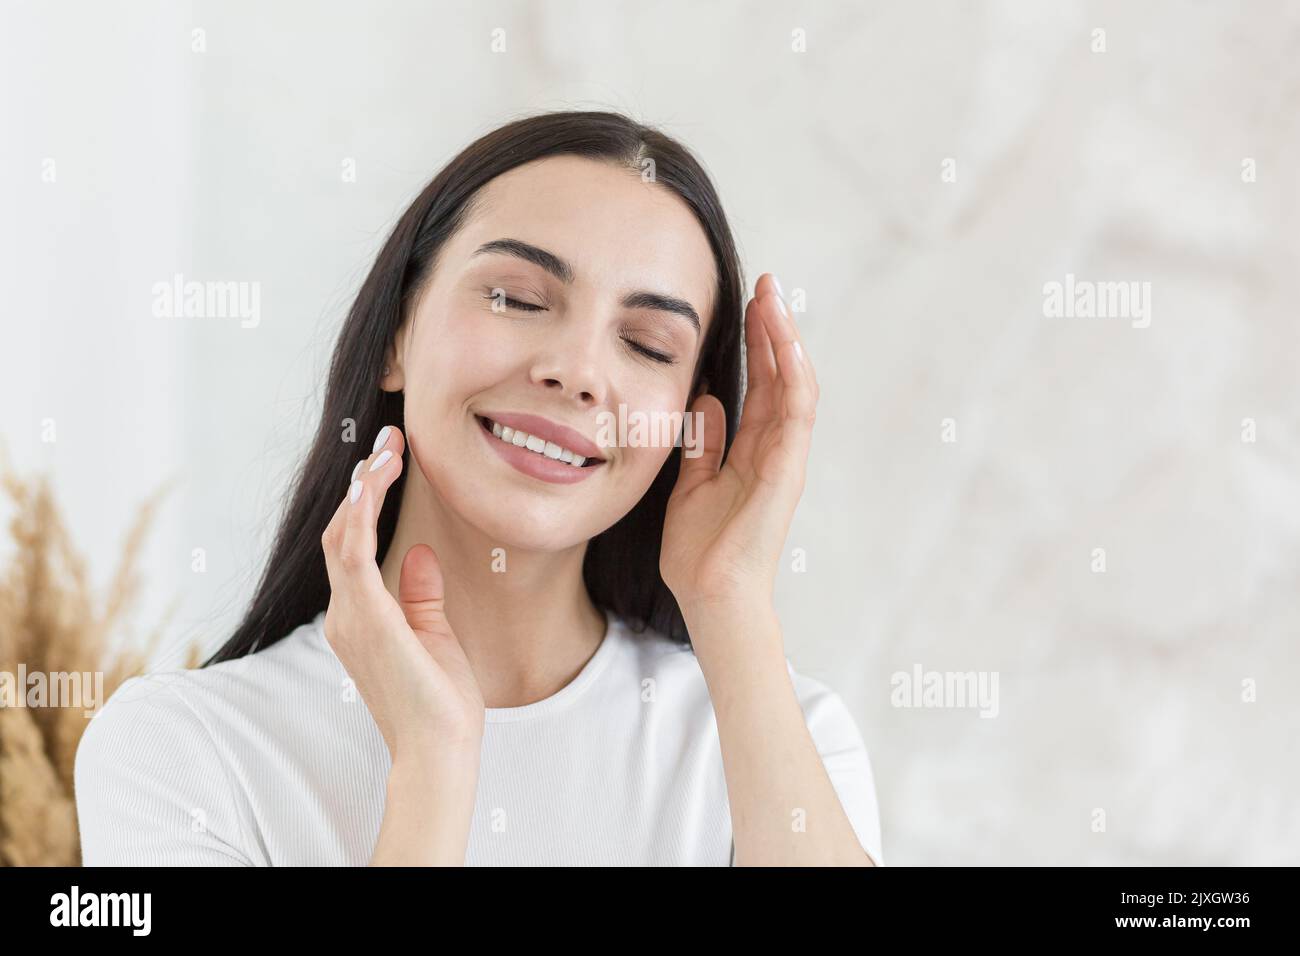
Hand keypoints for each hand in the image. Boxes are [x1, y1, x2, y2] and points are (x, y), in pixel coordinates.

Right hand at [320, 424, 484, 762]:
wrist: (439, 751)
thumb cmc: (439, 703)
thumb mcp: (434, 635)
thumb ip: (421, 594)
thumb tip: (422, 553)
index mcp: (360, 616)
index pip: (354, 544)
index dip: (367, 499)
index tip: (392, 459)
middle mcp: (346, 614)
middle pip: (342, 532)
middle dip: (364, 482)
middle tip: (390, 441)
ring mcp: (351, 617)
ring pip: (343, 535)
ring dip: (364, 488)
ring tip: (388, 450)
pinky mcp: (366, 620)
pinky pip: (354, 555)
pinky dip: (360, 515)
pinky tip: (372, 482)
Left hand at [660, 273, 818, 615]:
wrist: (709, 596)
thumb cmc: (701, 551)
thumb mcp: (692, 484)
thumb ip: (704, 442)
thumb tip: (706, 399)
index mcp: (751, 450)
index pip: (759, 385)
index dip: (756, 343)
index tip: (746, 304)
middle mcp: (773, 449)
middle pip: (779, 376)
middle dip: (773, 329)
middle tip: (766, 283)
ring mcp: (784, 459)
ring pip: (793, 387)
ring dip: (785, 342)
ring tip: (773, 300)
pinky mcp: (785, 473)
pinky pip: (795, 416)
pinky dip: (792, 378)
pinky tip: (784, 345)